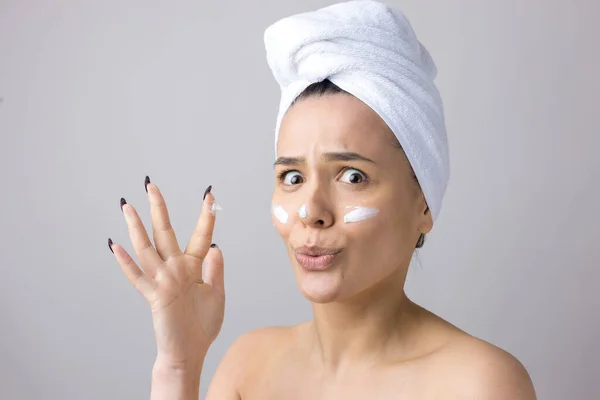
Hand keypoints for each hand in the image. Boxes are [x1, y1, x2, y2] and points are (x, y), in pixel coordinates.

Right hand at [109, 177, 224, 368]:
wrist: (189, 352)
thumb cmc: (202, 326)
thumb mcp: (216, 294)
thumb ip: (215, 269)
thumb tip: (216, 246)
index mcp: (193, 267)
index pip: (200, 235)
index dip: (206, 216)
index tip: (210, 195)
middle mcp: (175, 269)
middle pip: (165, 232)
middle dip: (159, 208)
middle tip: (151, 185)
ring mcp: (163, 281)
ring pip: (147, 248)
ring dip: (136, 227)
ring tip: (128, 206)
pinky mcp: (154, 296)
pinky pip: (137, 277)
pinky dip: (126, 263)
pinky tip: (115, 246)